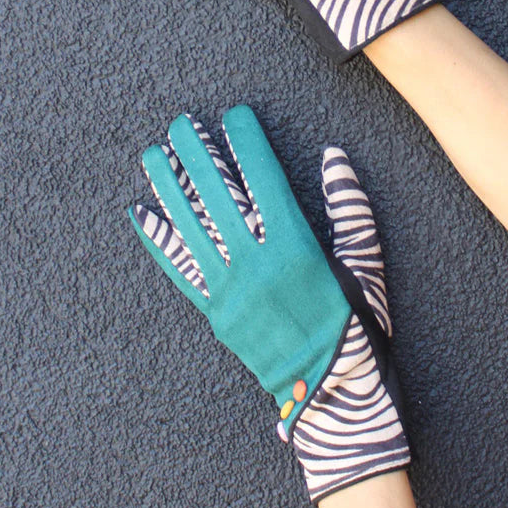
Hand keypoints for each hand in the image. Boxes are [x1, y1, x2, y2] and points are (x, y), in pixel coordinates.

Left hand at [131, 105, 408, 499]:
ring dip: (168, 188)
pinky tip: (141, 214)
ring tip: (153, 153)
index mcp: (296, 248)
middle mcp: (256, 264)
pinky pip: (179, 271)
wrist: (331, 392)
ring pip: (190, 227)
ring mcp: (229, 290)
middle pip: (218, 196)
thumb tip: (336, 157)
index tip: (235, 115)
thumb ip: (351, 210)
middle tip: (181, 122)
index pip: (264, 180)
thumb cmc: (356, 326)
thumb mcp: (366, 265)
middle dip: (197, 154)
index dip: (247, 143)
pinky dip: (159, 241)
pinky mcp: (215, 313)